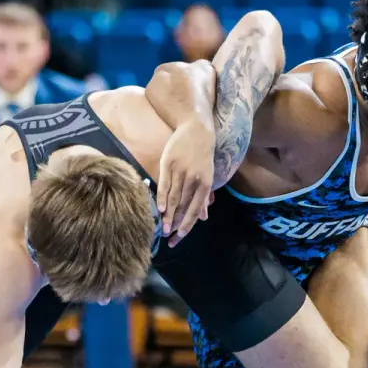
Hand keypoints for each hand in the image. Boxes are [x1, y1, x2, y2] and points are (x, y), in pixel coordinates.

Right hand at [157, 120, 214, 245]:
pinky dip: (162, 198)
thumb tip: (204, 218)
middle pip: (183, 207)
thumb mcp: (207, 175)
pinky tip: (160, 210)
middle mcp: (194, 179)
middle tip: (168, 239)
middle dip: (175, 225)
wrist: (196, 128)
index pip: (195, 209)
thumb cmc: (202, 154)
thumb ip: (204, 197)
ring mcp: (181, 171)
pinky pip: (164, 185)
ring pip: (173, 198)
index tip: (180, 237)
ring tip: (162, 228)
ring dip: (168, 215)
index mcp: (205, 184)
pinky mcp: (169, 164)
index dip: (187, 224)